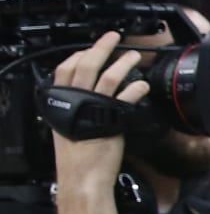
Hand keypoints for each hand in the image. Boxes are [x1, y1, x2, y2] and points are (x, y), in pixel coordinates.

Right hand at [50, 32, 145, 213]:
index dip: (78, 55)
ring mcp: (93, 108)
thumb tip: (85, 96)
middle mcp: (74, 101)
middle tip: (113, 38)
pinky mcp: (111, 118)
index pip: (65, 69)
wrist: (83, 176)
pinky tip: (143, 84)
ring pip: (107, 76)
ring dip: (123, 62)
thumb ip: (74, 109)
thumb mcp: (67, 126)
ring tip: (134, 55)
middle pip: (85, 65)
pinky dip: (136, 87)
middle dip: (101, 48)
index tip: (90, 48)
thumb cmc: (77, 157)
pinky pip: (125, 96)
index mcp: (61, 101)